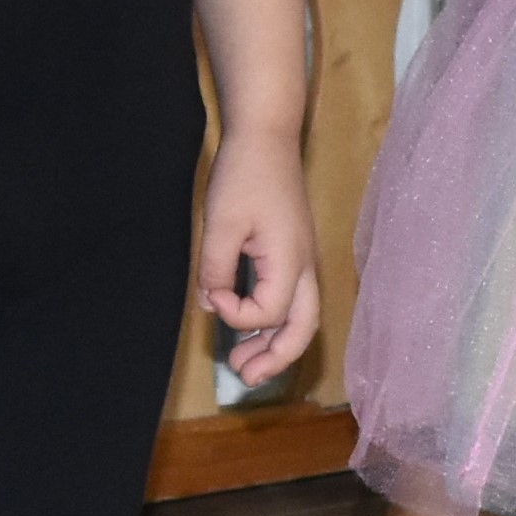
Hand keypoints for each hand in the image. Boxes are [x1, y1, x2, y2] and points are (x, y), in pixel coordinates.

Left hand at [197, 136, 324, 386]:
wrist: (267, 138)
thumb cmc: (245, 176)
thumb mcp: (220, 224)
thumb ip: (215, 270)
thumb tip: (210, 304)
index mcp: (290, 261)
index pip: (268, 313)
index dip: (235, 315)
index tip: (212, 294)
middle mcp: (304, 267)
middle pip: (304, 328)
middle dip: (277, 358)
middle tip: (244, 376)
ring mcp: (303, 260)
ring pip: (301, 317)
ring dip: (276, 344)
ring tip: (245, 363)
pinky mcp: (293, 253)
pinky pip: (292, 299)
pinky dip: (275, 322)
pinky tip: (250, 327)